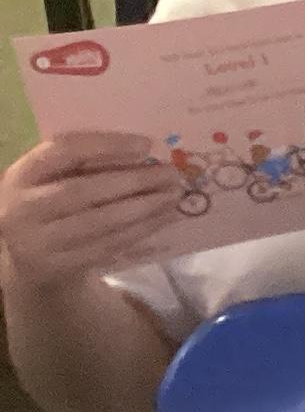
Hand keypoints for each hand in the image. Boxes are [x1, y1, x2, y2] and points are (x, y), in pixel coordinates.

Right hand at [0, 132, 180, 285]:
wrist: (29, 254)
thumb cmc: (53, 200)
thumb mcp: (56, 176)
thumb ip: (89, 160)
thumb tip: (149, 150)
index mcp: (24, 174)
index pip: (64, 151)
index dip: (106, 145)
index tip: (147, 145)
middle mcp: (23, 208)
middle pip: (83, 191)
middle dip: (134, 182)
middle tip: (173, 174)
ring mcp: (38, 242)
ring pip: (99, 223)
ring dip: (145, 208)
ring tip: (175, 195)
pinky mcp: (59, 266)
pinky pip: (107, 246)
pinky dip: (140, 230)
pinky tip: (165, 217)